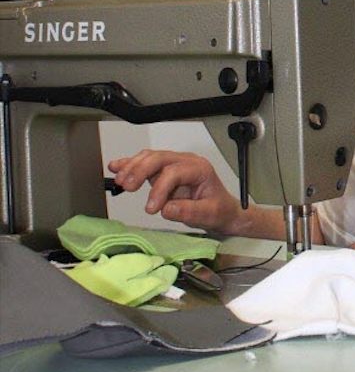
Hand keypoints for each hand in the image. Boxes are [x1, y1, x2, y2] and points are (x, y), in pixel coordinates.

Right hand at [107, 149, 244, 235]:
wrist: (222, 210)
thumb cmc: (218, 209)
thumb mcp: (209, 214)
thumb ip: (190, 211)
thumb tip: (167, 208)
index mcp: (199, 169)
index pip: (175, 172)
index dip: (160, 188)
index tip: (151, 208)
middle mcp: (186, 162)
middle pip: (160, 158)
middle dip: (141, 170)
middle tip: (128, 186)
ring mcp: (174, 164)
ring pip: (150, 157)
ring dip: (133, 166)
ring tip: (120, 180)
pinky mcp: (163, 171)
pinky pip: (146, 163)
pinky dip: (130, 164)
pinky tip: (116, 166)